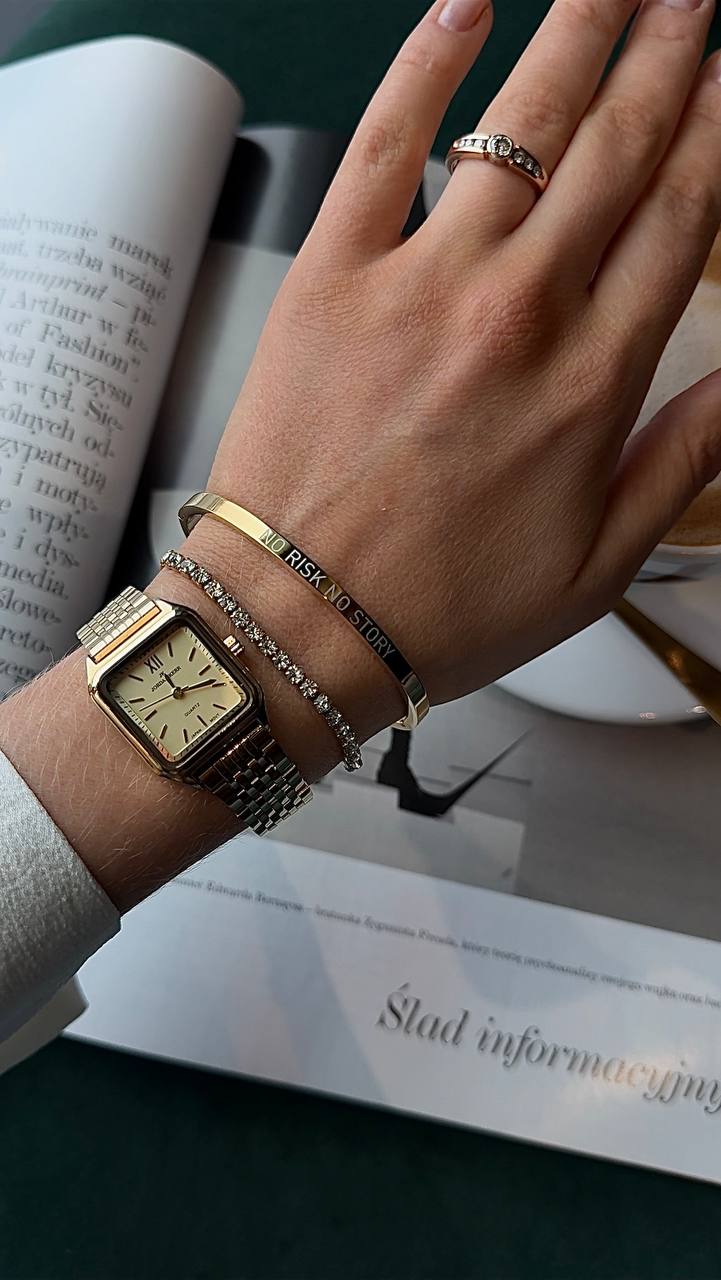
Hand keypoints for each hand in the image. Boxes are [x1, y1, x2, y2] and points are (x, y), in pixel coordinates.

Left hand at [179, 0, 720, 736]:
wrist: (301, 620)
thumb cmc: (441, 604)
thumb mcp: (595, 563)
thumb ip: (682, 459)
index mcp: (591, 382)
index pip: (680, 220)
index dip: (714, 133)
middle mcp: (519, 313)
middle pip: (617, 150)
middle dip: (667, 54)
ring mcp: (422, 283)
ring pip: (521, 124)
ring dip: (579, 31)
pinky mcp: (332, 275)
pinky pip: (382, 143)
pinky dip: (424, 65)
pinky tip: (463, 8)